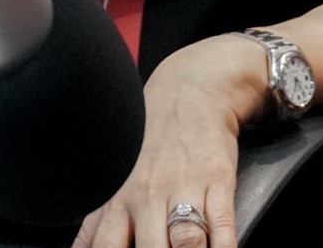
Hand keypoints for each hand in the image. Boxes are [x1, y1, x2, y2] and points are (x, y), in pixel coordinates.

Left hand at [72, 34, 264, 247]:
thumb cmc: (151, 142)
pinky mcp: (218, 178)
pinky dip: (225, 245)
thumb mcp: (115, 180)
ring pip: (186, 242)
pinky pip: (222, 222)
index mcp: (118, 203)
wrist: (191, 90)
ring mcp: (184, 188)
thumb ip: (96, 226)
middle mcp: (148, 198)